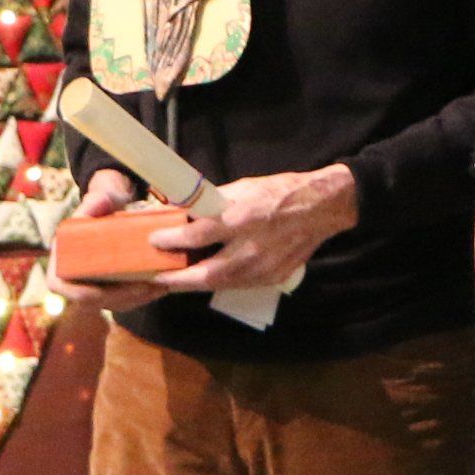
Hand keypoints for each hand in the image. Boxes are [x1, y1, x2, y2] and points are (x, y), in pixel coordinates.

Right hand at [52, 168, 167, 313]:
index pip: (67, 288)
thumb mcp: (98, 199)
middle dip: (122, 296)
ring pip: (112, 303)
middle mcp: (72, 279)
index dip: (90, 293)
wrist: (112, 209)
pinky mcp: (108, 290)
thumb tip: (99, 202)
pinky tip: (160, 287)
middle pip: (94, 301)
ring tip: (159, 287)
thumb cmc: (101, 206)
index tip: (118, 284)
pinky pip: (123, 301)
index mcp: (60, 260)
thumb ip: (95, 200)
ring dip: (137, 299)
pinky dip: (142, 297)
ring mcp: (91, 287)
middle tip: (148, 286)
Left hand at [153, 163, 361, 297]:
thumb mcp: (242, 188)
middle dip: (178, 279)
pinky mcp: (273, 278)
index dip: (172, 240)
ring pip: (221, 284)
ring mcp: (264, 267)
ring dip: (195, 285)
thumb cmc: (278, 192)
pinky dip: (219, 283)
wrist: (321, 208)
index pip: (198, 234)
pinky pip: (239, 285)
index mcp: (242, 218)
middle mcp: (251, 248)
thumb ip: (214, 203)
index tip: (154, 241)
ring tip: (175, 282)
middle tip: (157, 277)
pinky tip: (206, 280)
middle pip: (207, 273)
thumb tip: (186, 210)